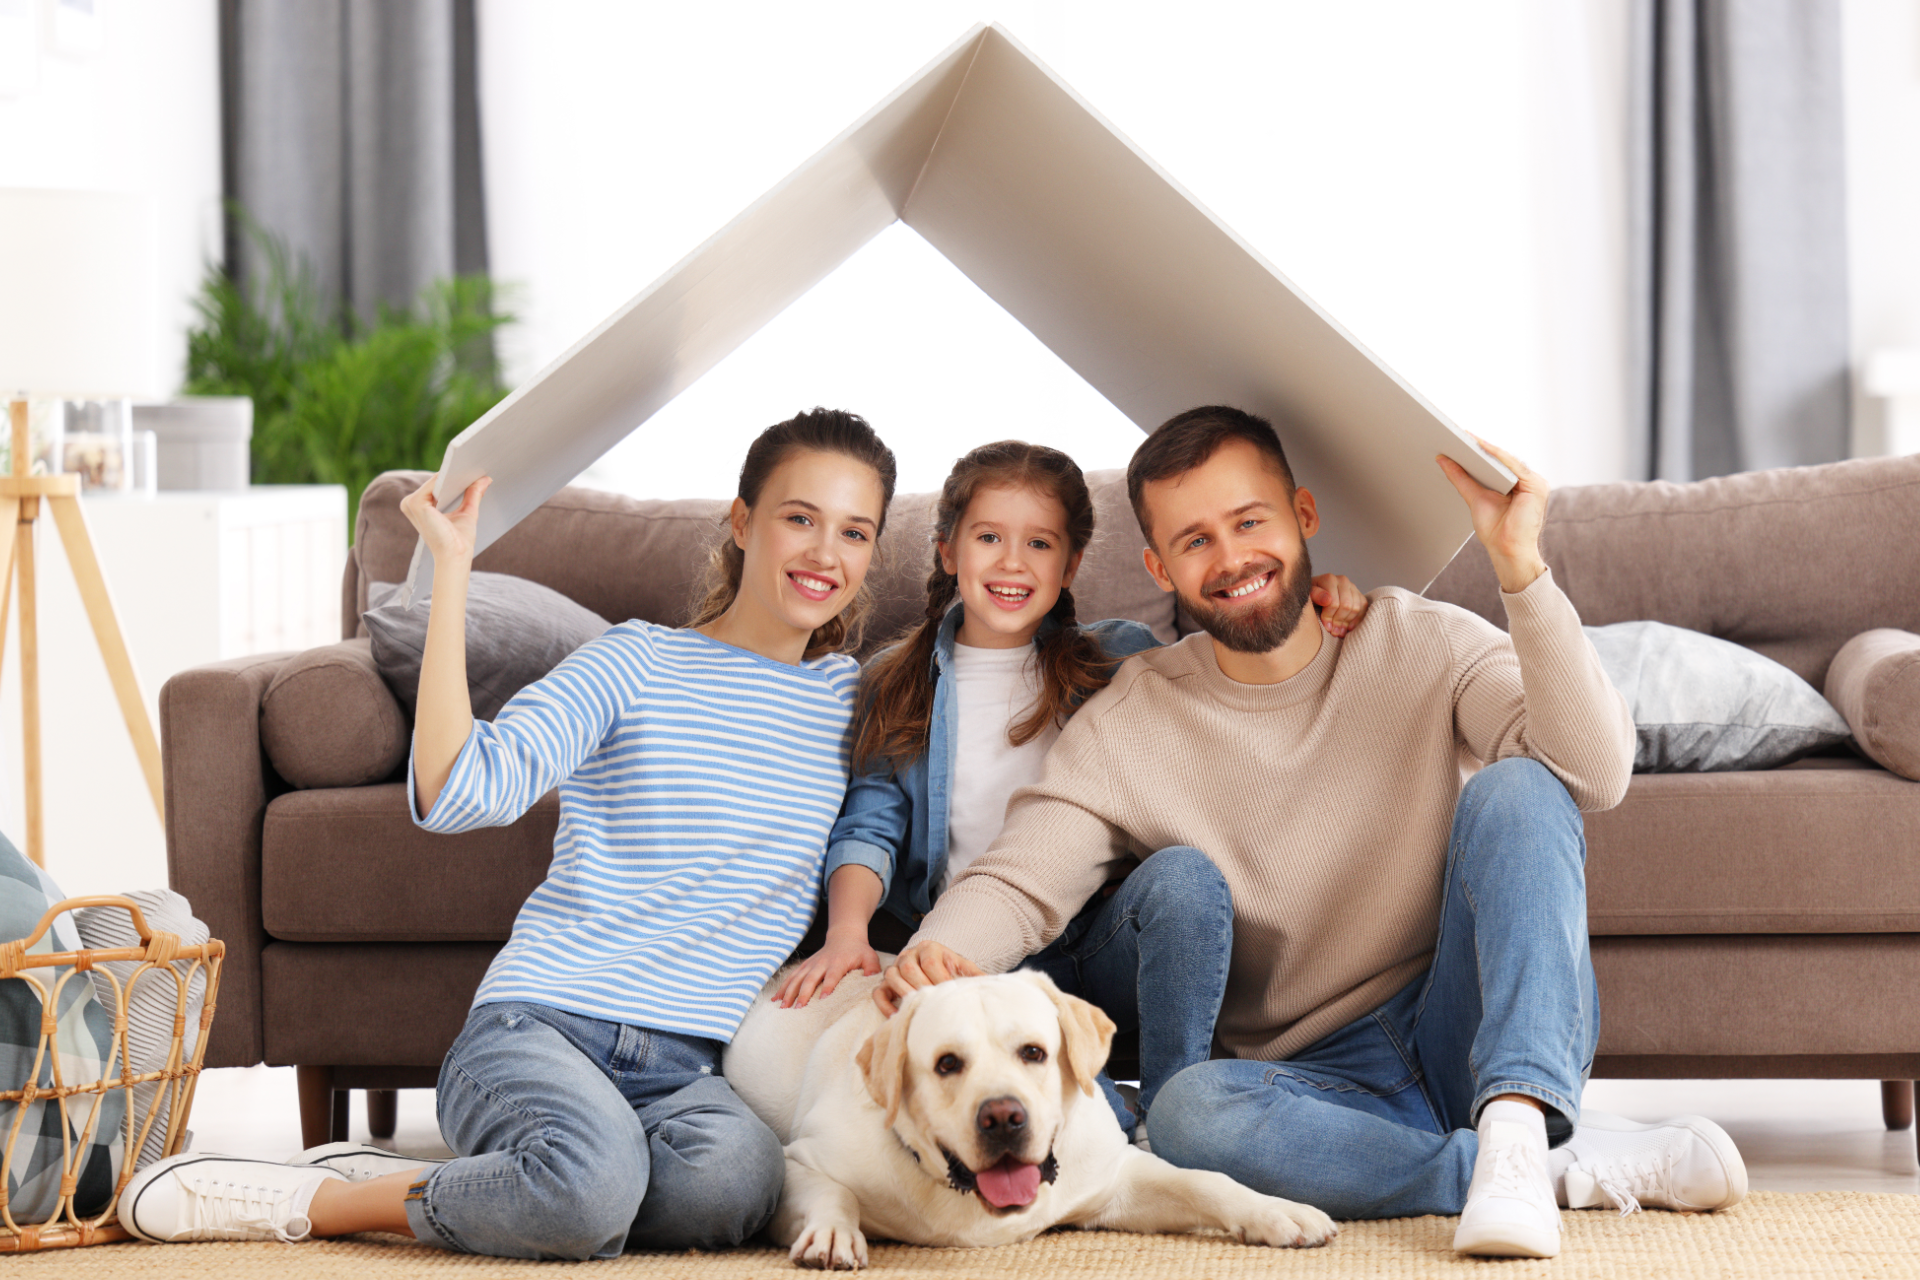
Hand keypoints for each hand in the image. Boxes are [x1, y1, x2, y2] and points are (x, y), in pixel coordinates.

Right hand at [399, 474, 490, 566]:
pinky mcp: (415, 504)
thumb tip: (485, 478)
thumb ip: (473, 494)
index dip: (455, 476)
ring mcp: (411, 503)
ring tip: (472, 465)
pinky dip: (448, 478)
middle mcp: (411, 503)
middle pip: (435, 481)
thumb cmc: (459, 540)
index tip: (473, 466)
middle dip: (455, 473)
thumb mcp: (467, 512)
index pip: (437, 485)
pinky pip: (434, 484)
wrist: (455, 556)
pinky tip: (462, 473)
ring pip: (435, 481)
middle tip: (476, 461)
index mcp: (420, 505)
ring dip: (453, 473)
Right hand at [776, 933, 880, 1008]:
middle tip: (798, 1008)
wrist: (844, 937)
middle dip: (803, 993)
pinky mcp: (805, 966)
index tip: (822, 999)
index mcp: (838, 962)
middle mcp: (822, 963)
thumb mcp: (869, 957)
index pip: (832, 975)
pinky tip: (775, 999)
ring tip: (783, 1006)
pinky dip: (783, 988)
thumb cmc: (859, 951)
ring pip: (797, 978)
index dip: (827, 986)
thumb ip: (872, 968)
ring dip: (789, 992)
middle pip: (811, 979)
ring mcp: (811, 965)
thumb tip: (872, 980)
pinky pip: (791, 977)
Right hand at [874, 941, 981, 1015]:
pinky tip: (898, 1016)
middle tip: (934, 1005)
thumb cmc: (952, 972)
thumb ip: (976, 976)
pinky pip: (879, 993)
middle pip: (909, 968)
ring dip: (904, 993)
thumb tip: (993, 987)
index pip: (930, 962)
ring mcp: (895, 968)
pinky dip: (885, 1005)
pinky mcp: (885, 984)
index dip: (940, 979)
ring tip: (918, 1010)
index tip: (950, 994)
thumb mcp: (964, 970)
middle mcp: (909, 954)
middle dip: (922, 987)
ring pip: (892, 976)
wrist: (936, 970)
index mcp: (930, 947)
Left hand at [1309, 573, 1367, 636]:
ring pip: (1356, 608)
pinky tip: (1348, 627)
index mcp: (1329, 579)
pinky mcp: (1359, 594)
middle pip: (1347, 605)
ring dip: (1347, 622)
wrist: (1316, 595)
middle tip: (1334, 632)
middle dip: (1339, 621)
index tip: (1326, 627)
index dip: (1329, 617)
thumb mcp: (1307, 596)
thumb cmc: (1310, 597)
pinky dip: (1357, 620)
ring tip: (1339, 632)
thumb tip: (1328, 599)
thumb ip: (1315, 596)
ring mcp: (1352, 587)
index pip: (1333, 602)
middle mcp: (1343, 580)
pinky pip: (1363, 608)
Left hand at [1436, 437, 1548, 592]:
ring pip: (1507, 459)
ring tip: (1465, 436)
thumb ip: (1461, 478)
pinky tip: (1481, 446)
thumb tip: (1443, 458)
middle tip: (1457, 432)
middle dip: (1480, 446)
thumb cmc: (1496, 531)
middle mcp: (1528, 481)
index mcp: (1517, 484)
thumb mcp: (1474, 498)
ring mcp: (1535, 482)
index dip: (1478, 449)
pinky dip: (1497, 455)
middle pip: (1501, 459)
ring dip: (1486, 447)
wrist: (1508, 551)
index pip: (1496, 462)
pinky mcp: (1536, 486)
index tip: (1458, 437)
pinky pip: (1513, 465)